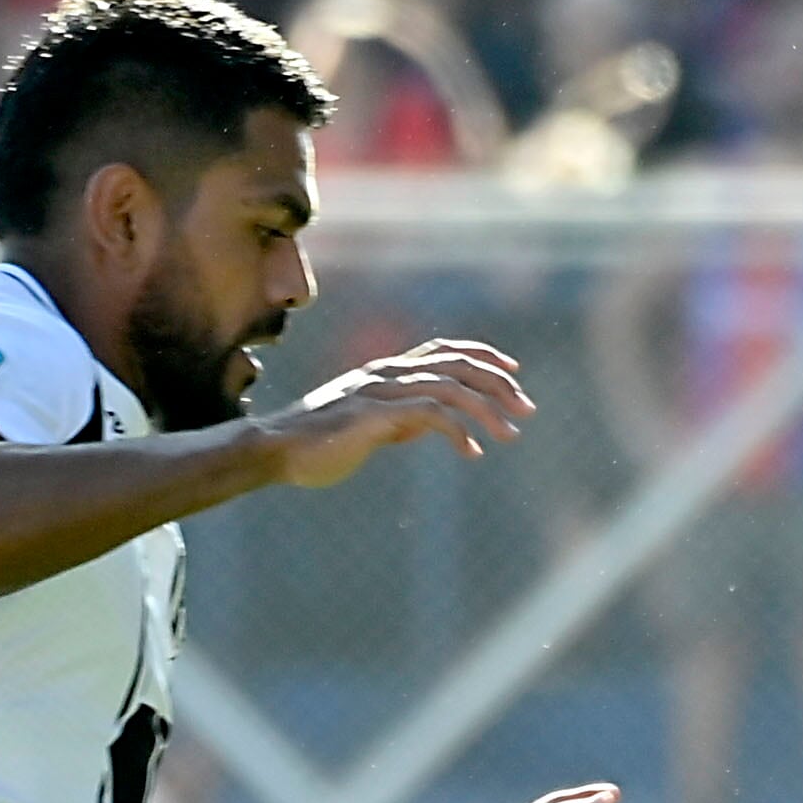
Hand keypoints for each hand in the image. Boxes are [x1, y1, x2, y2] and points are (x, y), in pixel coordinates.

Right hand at [262, 340, 532, 489]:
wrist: (275, 450)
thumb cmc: (321, 442)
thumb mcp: (372, 424)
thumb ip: (403, 417)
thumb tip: (436, 421)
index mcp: (386, 371)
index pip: (444, 350)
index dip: (482, 356)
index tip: (514, 373)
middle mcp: (386, 372)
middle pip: (456, 364)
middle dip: (498, 384)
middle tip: (527, 410)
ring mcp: (378, 391)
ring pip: (449, 387)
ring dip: (487, 410)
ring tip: (510, 435)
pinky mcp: (372, 415)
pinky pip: (428, 414)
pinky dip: (458, 431)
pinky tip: (472, 452)